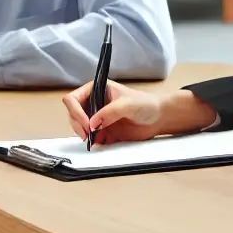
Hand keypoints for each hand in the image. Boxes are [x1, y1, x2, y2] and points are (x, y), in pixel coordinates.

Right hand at [63, 84, 214, 144]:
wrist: (158, 118)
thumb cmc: (146, 104)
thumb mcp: (128, 105)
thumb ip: (110, 112)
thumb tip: (93, 123)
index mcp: (96, 89)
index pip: (74, 98)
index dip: (76, 112)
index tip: (87, 124)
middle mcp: (94, 103)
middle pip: (73, 114)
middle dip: (79, 125)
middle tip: (89, 135)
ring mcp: (98, 118)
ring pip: (80, 127)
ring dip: (85, 135)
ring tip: (97, 140)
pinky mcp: (104, 131)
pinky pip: (91, 138)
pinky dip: (94, 143)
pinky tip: (104, 143)